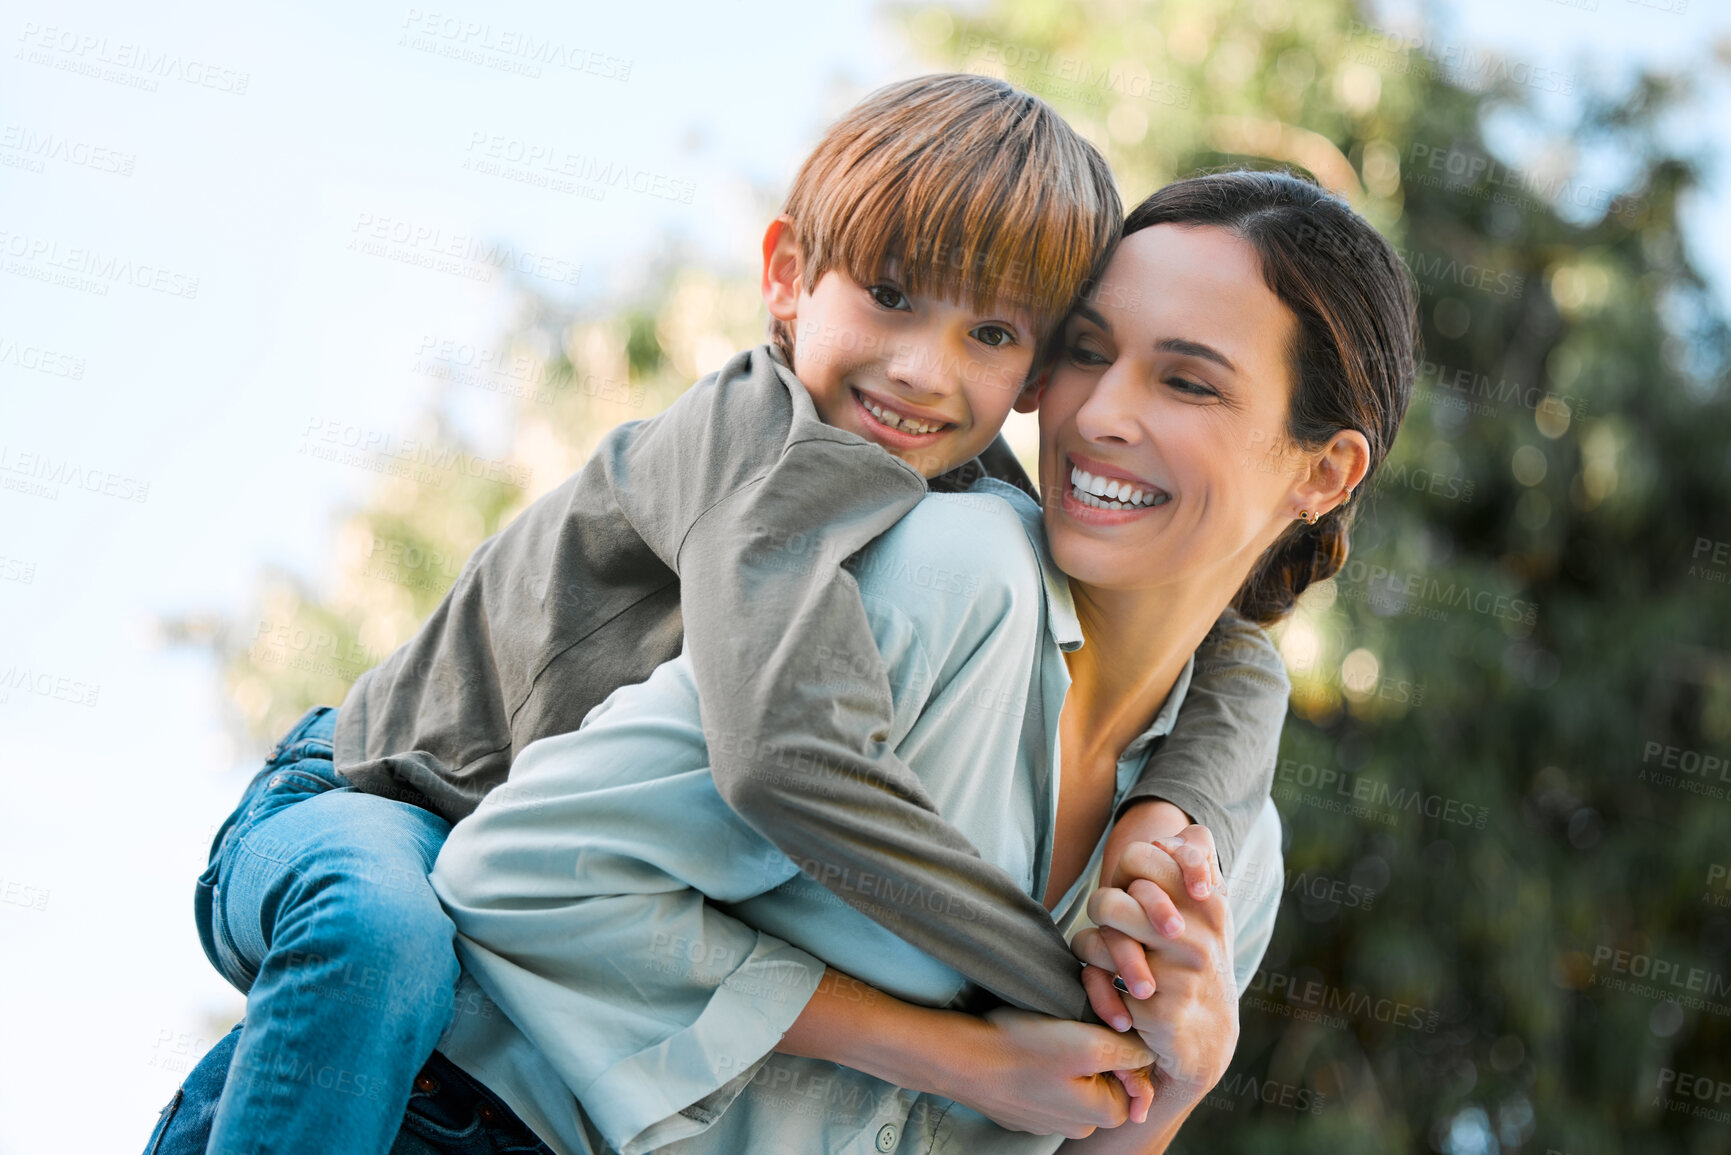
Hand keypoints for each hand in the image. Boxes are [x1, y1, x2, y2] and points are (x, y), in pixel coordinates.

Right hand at [927, 1007, 1154, 1138]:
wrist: (961, 1060)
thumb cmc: (1022, 1049)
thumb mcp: (1088, 1042)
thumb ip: (1129, 1050)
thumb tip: (1150, 1052)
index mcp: (1102, 1114)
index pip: (1135, 1079)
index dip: (1122, 1045)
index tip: (1098, 1025)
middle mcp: (1079, 1127)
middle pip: (1105, 1081)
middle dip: (1094, 1053)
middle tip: (1068, 1028)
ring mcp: (1047, 1122)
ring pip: (1075, 1083)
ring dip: (1067, 1060)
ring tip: (1044, 1038)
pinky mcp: (1023, 1112)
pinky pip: (1046, 1086)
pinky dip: (1041, 1068)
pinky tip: (1025, 1051)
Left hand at [1074, 847, 1239, 1102]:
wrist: (1206, 1041)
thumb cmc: (1194, 965)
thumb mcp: (1206, 913)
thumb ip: (1196, 865)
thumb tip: (1186, 830)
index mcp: (1209, 903)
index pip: (1143, 855)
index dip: (1129, 865)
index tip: (1140, 884)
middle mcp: (1198, 933)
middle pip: (1111, 898)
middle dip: (1105, 908)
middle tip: (1119, 926)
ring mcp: (1179, 970)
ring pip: (1100, 934)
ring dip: (1098, 946)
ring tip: (1112, 961)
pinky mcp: (1158, 1007)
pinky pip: (1094, 974)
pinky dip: (1094, 984)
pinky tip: (1110, 996)